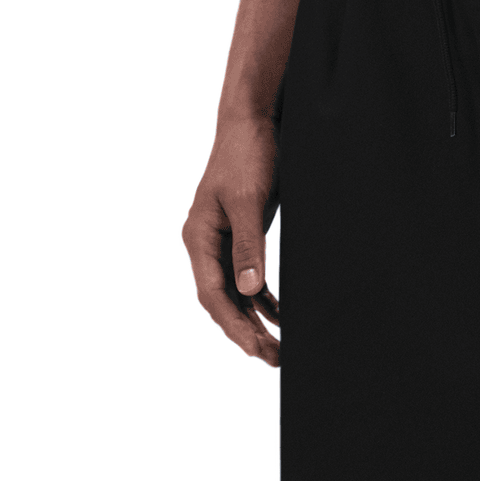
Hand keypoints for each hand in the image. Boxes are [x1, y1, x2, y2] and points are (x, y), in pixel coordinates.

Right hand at [182, 115, 281, 365]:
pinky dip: (264, 300)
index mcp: (199, 237)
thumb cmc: (248, 154)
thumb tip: (249, 291)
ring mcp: (222, 241)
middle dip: (245, 332)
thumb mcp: (250, 201)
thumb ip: (249, 246)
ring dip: (255, 321)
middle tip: (274, 358)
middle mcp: (205, 243)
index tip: (255, 349)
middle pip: (222, 300)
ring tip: (278, 348)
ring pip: (235, 293)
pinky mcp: (241, 235)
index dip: (233, 325)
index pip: (212, 294)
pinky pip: (249, 278)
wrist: (253, 122)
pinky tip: (281, 316)